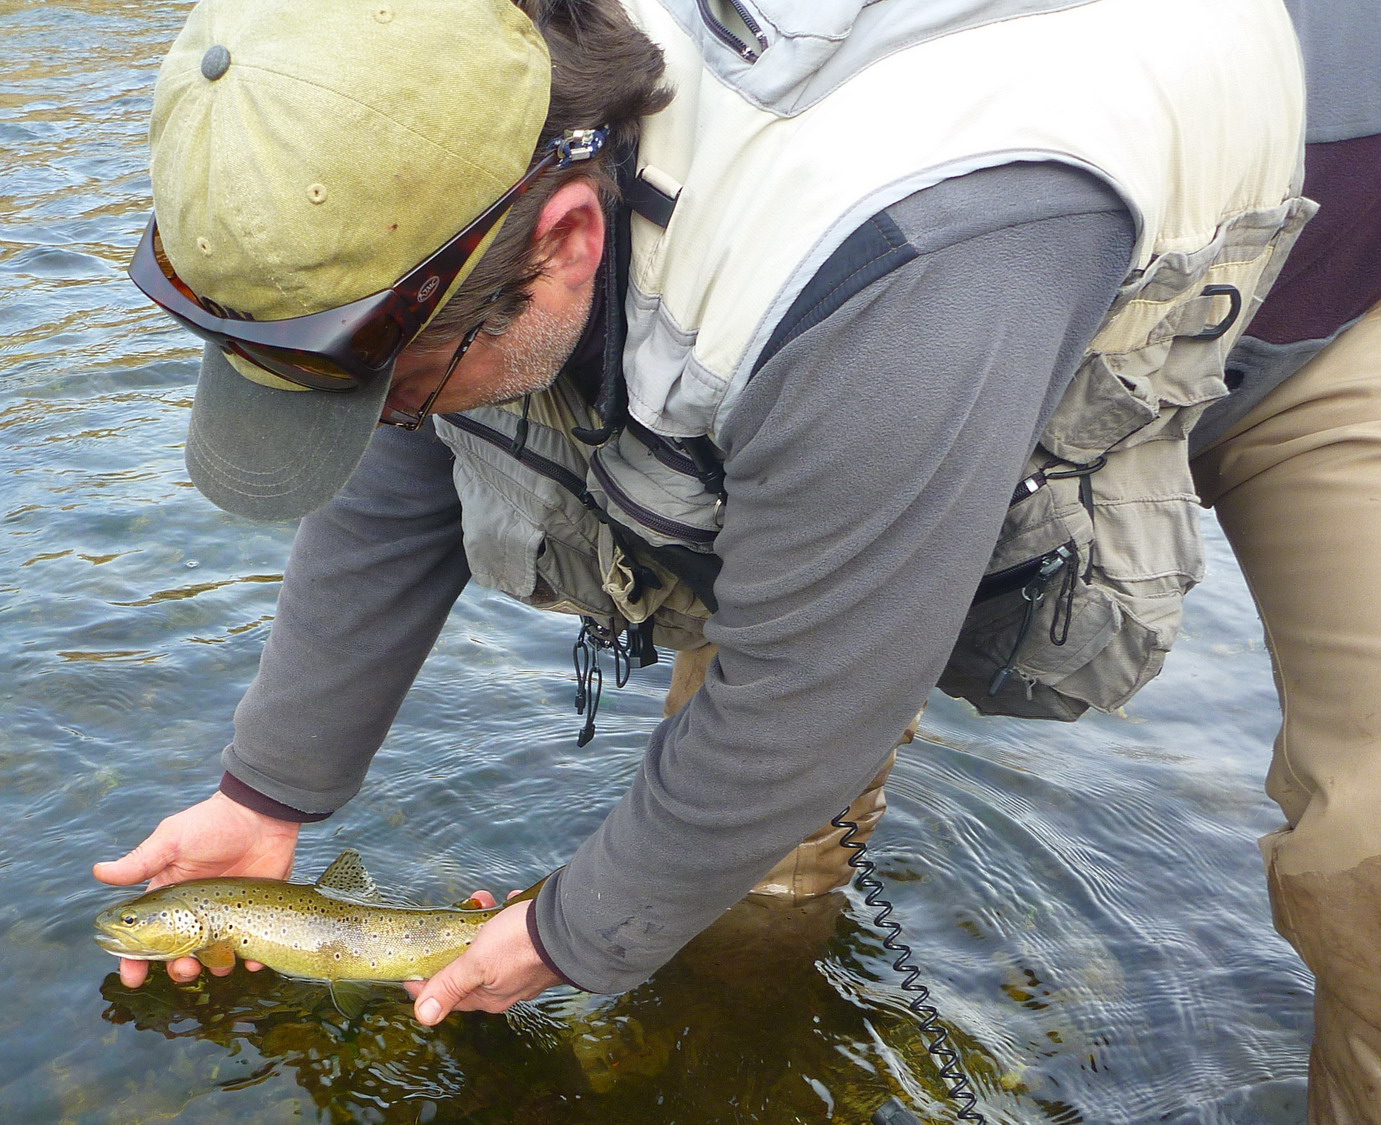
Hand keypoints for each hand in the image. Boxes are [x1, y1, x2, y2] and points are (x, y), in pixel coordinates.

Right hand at [93, 791, 299, 987]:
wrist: (262, 815)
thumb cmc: (213, 824)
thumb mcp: (173, 840)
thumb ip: (141, 861)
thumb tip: (98, 872)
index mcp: (170, 900)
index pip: (146, 937)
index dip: (135, 960)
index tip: (133, 978)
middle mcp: (195, 914)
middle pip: (179, 956)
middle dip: (178, 970)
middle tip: (184, 967)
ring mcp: (226, 917)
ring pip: (214, 958)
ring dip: (213, 968)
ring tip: (217, 962)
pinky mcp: (254, 915)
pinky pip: (253, 948)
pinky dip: (253, 961)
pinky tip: (253, 962)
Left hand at [404, 896, 562, 1020]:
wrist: (572, 926)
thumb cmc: (522, 945)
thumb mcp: (477, 963)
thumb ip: (450, 986)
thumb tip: (423, 1016)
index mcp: (488, 996)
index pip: (447, 995)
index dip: (425, 980)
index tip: (410, 964)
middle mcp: (506, 987)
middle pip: (468, 968)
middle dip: (455, 943)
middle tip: (450, 920)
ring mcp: (523, 968)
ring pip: (490, 947)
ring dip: (481, 923)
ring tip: (481, 901)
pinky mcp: (537, 949)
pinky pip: (513, 934)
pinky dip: (506, 917)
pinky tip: (508, 903)